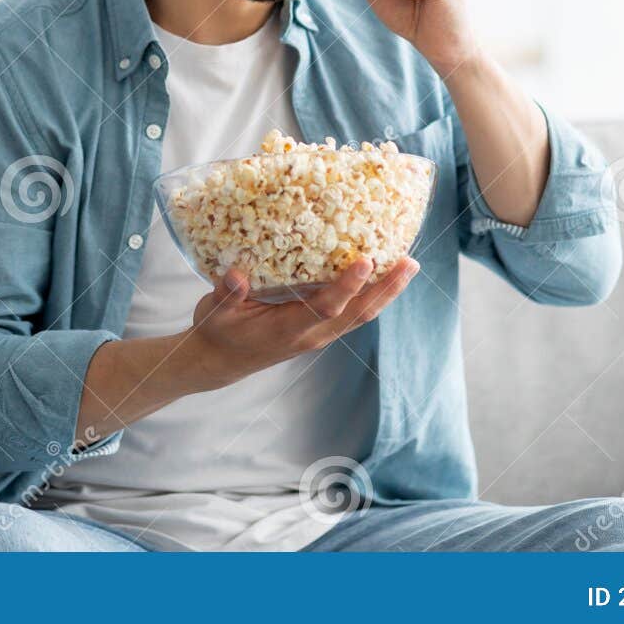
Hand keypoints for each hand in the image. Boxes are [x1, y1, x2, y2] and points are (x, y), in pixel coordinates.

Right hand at [184, 255, 419, 389]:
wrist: (220, 361)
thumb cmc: (217, 332)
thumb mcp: (214, 311)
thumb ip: (226, 294)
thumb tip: (235, 276)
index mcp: (288, 330)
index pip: (326, 308)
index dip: (347, 286)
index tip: (365, 262)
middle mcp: (311, 335)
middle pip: (357, 314)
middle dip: (386, 289)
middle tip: (410, 263)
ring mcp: (318, 335)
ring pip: (361, 315)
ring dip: (386, 292)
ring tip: (408, 266)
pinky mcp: (319, 330)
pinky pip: (353, 313)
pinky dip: (372, 296)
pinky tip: (383, 276)